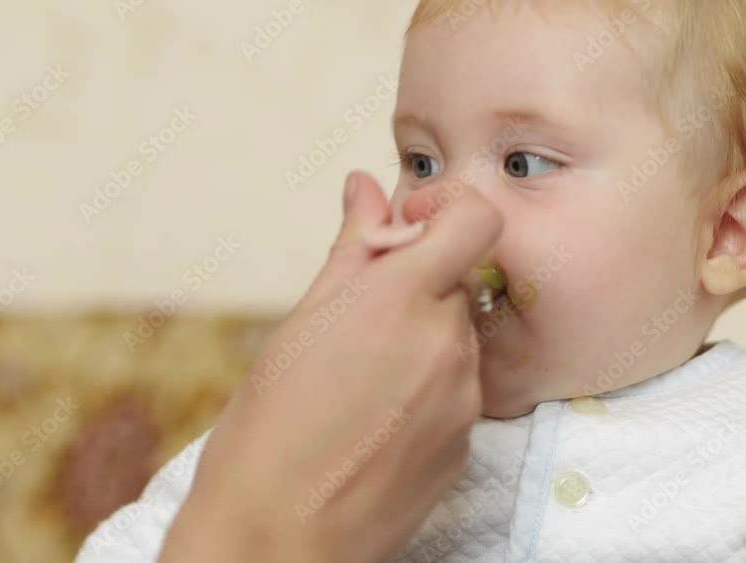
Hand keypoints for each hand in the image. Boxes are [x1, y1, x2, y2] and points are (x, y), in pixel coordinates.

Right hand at [158, 171, 502, 562]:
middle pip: (460, 282)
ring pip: (458, 338)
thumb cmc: (269, 429)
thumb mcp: (300, 322)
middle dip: (419, 287)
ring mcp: (463, 399)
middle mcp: (446, 344)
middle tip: (360, 322)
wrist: (278, 537)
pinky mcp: (466, 445)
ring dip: (422, 340)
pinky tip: (377, 420)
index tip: (410, 225)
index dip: (448, 209)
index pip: (477, 219)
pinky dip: (428, 389)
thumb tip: (366, 188)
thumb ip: (350, 249)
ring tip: (361, 382)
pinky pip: (458, 391)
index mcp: (399, 301)